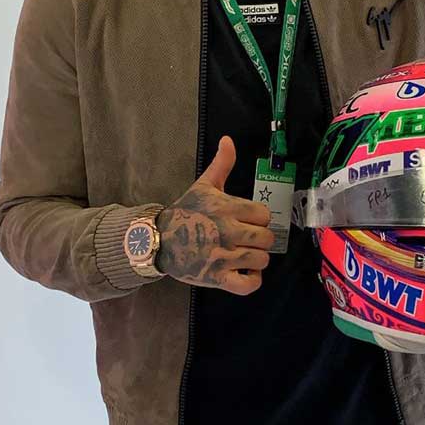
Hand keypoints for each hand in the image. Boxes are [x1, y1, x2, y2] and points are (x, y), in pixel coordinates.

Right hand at [156, 136, 274, 295]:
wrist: (158, 239)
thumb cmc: (184, 212)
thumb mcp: (203, 185)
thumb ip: (222, 163)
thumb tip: (228, 140)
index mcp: (227, 208)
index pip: (263, 214)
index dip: (258, 218)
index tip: (249, 220)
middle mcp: (228, 231)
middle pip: (266, 238)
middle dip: (260, 238)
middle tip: (248, 238)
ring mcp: (223, 256)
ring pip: (261, 259)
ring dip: (256, 258)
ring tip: (245, 254)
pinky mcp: (217, 278)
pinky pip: (249, 284)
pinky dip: (252, 280)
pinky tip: (245, 271)